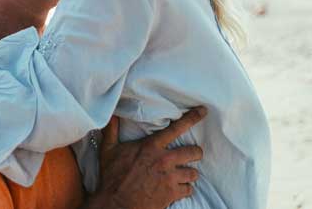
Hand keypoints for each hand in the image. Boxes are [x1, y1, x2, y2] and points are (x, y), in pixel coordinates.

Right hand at [89, 107, 205, 208]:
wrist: (116, 203)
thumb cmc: (112, 177)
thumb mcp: (108, 150)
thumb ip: (112, 130)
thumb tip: (112, 114)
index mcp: (152, 146)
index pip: (176, 128)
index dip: (192, 117)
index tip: (203, 111)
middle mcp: (165, 160)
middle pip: (194, 152)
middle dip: (195, 153)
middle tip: (192, 155)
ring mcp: (170, 177)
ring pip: (193, 173)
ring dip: (189, 174)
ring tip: (184, 174)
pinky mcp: (172, 193)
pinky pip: (189, 189)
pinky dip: (185, 189)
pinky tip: (178, 188)